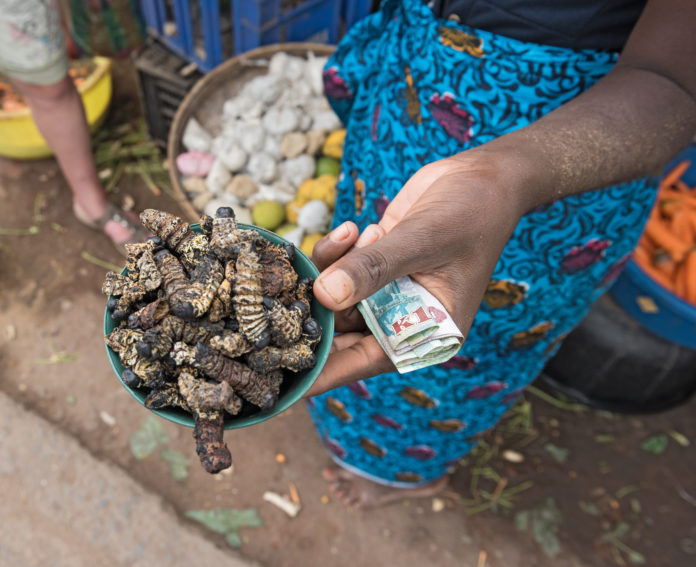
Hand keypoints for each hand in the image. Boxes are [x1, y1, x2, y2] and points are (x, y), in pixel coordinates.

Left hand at [305, 150, 527, 396]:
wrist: (484, 178)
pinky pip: (337, 270)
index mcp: (424, 333)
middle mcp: (401, 320)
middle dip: (313, 311)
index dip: (319, 371)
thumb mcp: (424, 242)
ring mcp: (385, 293)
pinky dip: (336, 251)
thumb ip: (374, 269)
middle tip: (281, 293)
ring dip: (327, 271)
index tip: (276, 378)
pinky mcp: (373, 267)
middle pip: (340, 332)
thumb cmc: (472, 214)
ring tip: (348, 240)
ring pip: (333, 298)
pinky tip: (354, 229)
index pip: (362, 362)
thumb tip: (324, 295)